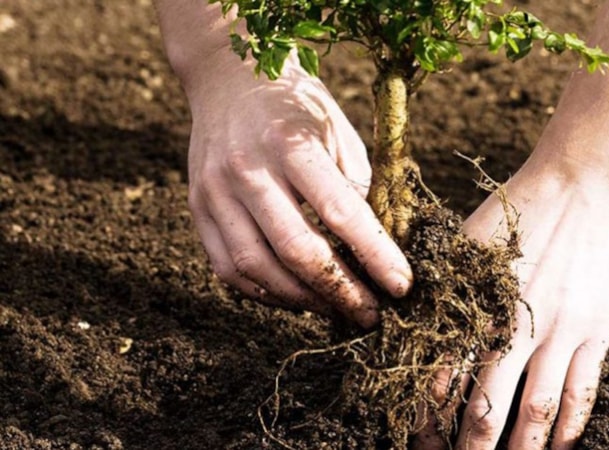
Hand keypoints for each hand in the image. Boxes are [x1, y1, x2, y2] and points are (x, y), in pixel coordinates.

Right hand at [179, 50, 411, 326]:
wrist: (227, 77)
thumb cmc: (297, 105)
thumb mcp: (339, 131)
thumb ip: (356, 187)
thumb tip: (380, 249)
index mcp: (291, 142)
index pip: (340, 211)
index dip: (375, 255)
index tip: (401, 286)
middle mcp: (247, 169)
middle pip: (296, 249)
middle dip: (341, 291)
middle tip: (371, 313)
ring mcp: (214, 191)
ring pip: (258, 268)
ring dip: (303, 300)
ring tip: (337, 309)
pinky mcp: (197, 209)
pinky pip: (229, 269)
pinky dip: (266, 292)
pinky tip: (296, 296)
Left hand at [415, 162, 608, 448]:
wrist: (583, 185)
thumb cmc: (516, 209)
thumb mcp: (464, 243)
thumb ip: (440, 286)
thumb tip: (406, 320)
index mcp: (475, 306)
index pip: (441, 380)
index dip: (427, 418)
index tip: (419, 441)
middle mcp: (514, 328)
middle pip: (486, 408)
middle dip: (468, 449)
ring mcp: (559, 333)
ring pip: (536, 412)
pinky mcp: (595, 332)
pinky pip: (582, 392)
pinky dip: (570, 428)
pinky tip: (561, 448)